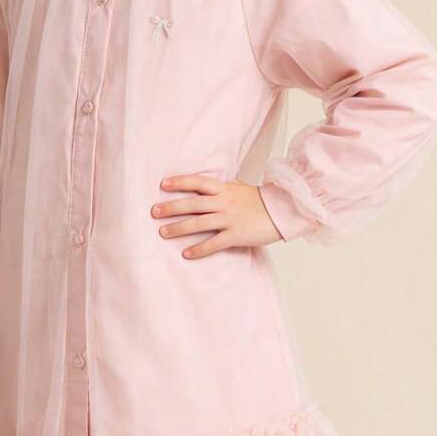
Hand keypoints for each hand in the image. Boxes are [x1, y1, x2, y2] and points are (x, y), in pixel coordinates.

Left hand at [151, 173, 282, 257]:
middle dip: (171, 207)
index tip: (162, 184)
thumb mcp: (239, 188)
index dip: (180, 182)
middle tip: (154, 212)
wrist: (282, 211)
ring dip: (179, 228)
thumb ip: (221, 187)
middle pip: (192, 203)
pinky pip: (213, 243)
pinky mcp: (236, 235)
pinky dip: (199, 249)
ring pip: (199, 223)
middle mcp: (224, 202)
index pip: (198, 182)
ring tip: (163, 232)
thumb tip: (204, 184)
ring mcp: (229, 218)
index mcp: (224, 189)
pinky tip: (186, 254)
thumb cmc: (259, 200)